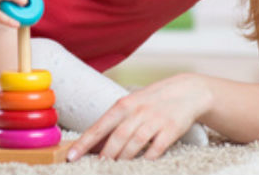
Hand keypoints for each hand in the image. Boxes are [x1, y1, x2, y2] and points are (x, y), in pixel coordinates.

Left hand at [67, 73, 207, 160]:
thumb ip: (115, 121)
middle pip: (117, 137)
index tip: (71, 156)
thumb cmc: (153, 100)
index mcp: (124, 104)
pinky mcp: (171, 129)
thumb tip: (95, 143)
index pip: (99, 126)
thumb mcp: (132, 104)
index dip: (84, 143)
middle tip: (97, 166)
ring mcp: (155, 120)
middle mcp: (138, 111)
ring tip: (114, 169)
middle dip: (105, 155)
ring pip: (135, 144)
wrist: (187, 91)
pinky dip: (147, 158)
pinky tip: (141, 164)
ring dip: (123, 159)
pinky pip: (156, 148)